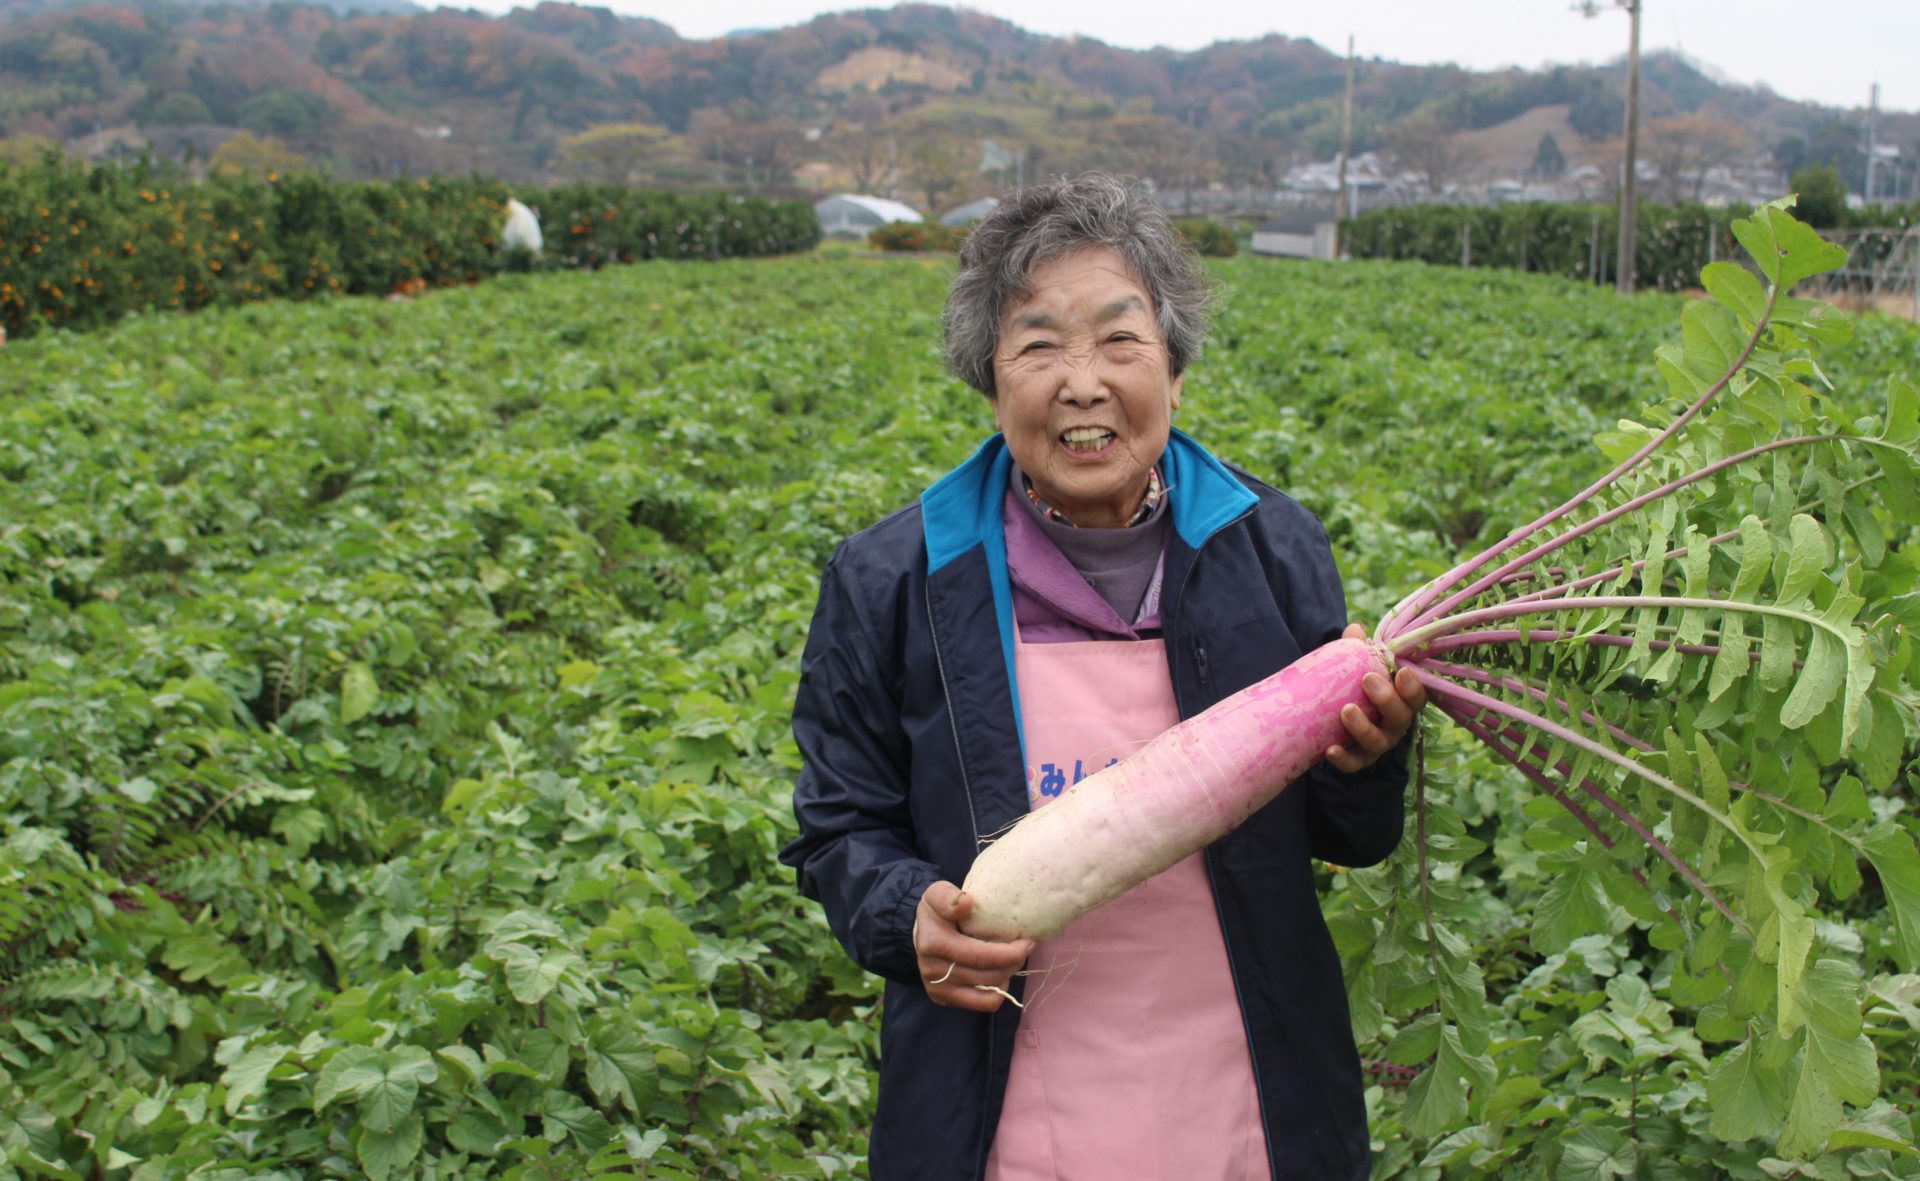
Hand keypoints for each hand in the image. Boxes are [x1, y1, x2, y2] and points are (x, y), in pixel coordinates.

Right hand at [913, 881, 1032, 1011]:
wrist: (920, 932)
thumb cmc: (936, 910)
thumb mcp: (937, 893)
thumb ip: (948, 897)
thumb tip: (966, 903)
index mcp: (933, 943)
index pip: (979, 956)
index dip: (1010, 953)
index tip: (1027, 940)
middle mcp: (933, 971)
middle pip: (988, 975)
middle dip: (1014, 962)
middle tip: (1026, 947)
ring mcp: (938, 989)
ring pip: (989, 992)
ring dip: (1008, 975)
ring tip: (1013, 959)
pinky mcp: (943, 999)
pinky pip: (982, 1004)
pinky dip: (997, 990)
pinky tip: (999, 973)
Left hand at [1326, 622, 1426, 773]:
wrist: (1335, 720)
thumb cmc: (1356, 687)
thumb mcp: (1358, 667)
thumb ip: (1359, 650)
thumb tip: (1355, 629)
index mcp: (1401, 700)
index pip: (1417, 697)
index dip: (1414, 687)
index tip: (1403, 672)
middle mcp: (1395, 724)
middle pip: (1401, 718)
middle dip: (1387, 699)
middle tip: (1368, 679)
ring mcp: (1378, 743)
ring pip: (1378, 741)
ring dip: (1363, 727)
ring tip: (1346, 709)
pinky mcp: (1359, 759)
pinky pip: (1355, 763)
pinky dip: (1344, 759)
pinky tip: (1330, 749)